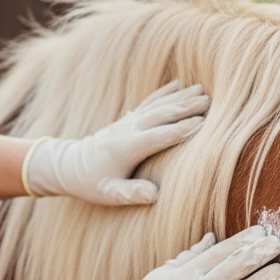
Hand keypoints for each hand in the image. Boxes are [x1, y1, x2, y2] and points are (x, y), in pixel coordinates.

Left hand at [25, 80, 209, 204]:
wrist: (70, 166)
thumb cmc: (92, 184)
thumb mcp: (110, 194)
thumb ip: (131, 194)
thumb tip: (154, 194)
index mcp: (127, 148)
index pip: (159, 136)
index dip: (181, 129)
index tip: (202, 123)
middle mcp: (128, 129)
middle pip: (162, 115)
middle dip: (186, 107)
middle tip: (210, 101)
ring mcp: (128, 121)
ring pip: (158, 105)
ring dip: (181, 97)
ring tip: (203, 90)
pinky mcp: (127, 119)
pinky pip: (149, 102)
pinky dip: (164, 92)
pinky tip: (178, 84)